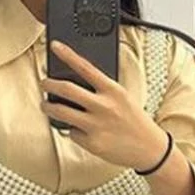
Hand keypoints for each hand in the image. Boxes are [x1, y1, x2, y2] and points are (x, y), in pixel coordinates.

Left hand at [40, 41, 168, 170]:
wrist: (150, 148)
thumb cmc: (134, 120)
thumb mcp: (123, 98)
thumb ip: (102, 90)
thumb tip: (74, 83)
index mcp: (113, 90)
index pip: (86, 67)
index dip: (67, 54)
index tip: (55, 46)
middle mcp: (104, 106)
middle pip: (66, 89)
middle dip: (48, 84)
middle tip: (44, 83)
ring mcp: (97, 125)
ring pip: (61, 111)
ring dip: (48, 107)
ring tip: (46, 105)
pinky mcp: (92, 143)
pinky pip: (71, 132)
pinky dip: (71, 130)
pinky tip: (78, 129)